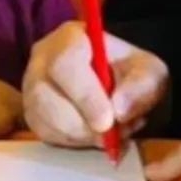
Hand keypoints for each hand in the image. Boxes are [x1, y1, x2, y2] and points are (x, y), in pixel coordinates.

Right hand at [21, 21, 168, 150]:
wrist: (117, 82)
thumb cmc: (130, 71)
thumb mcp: (149, 71)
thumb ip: (142, 86)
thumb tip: (119, 111)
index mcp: (70, 38)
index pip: (66, 64)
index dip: (85, 96)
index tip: (108, 121)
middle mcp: (42, 59)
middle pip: (46, 95)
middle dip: (82, 124)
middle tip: (110, 137)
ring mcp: (31, 86)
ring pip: (42, 119)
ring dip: (79, 136)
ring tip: (109, 134)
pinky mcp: (31, 112)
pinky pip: (44, 134)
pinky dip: (72, 142)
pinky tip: (93, 135)